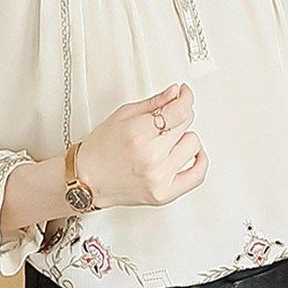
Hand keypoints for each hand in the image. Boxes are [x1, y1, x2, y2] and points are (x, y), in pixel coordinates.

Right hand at [75, 82, 207, 208]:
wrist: (86, 179)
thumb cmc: (99, 149)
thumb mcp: (122, 115)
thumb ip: (154, 103)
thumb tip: (175, 93)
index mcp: (139, 134)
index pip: (179, 110)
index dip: (185, 98)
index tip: (184, 94)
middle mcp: (151, 157)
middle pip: (186, 124)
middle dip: (178, 115)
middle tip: (166, 117)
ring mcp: (159, 177)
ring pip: (193, 144)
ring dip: (183, 137)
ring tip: (167, 139)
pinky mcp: (164, 194)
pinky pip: (197, 175)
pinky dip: (200, 161)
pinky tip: (193, 153)